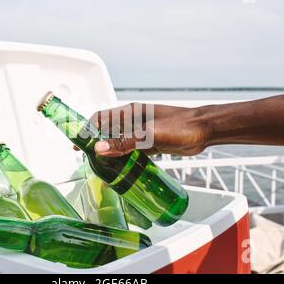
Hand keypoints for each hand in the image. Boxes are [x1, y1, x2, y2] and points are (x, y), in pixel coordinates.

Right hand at [76, 103, 212, 156]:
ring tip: (103, 168)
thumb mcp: (150, 134)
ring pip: (121, 143)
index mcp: (131, 113)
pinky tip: (122, 171)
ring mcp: (143, 132)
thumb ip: (125, 142)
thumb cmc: (181, 126)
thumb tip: (99, 148)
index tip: (78, 144)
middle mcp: (135, 121)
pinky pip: (133, 152)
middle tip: (89, 160)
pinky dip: (126, 160)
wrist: (205, 129)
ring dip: (111, 154)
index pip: (101, 118)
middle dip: (97, 144)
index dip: (87, 130)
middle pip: (109, 132)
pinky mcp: (152, 143)